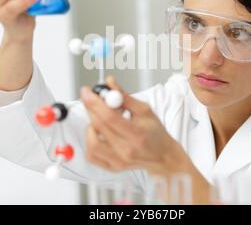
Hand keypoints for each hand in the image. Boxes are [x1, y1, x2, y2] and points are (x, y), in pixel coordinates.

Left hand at [81, 76, 218, 203]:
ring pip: (92, 142)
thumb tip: (109, 83)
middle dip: (91, 108)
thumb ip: (125, 96)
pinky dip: (90, 141)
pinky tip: (98, 133)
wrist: (162, 155)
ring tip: (100, 119)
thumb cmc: (155, 133)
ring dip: (91, 125)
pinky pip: (91, 155)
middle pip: (99, 126)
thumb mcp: (145, 110)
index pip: (109, 116)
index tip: (87, 91)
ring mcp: (118, 161)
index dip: (95, 102)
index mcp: (137, 134)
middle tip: (91, 98)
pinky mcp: (112, 167)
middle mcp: (126, 150)